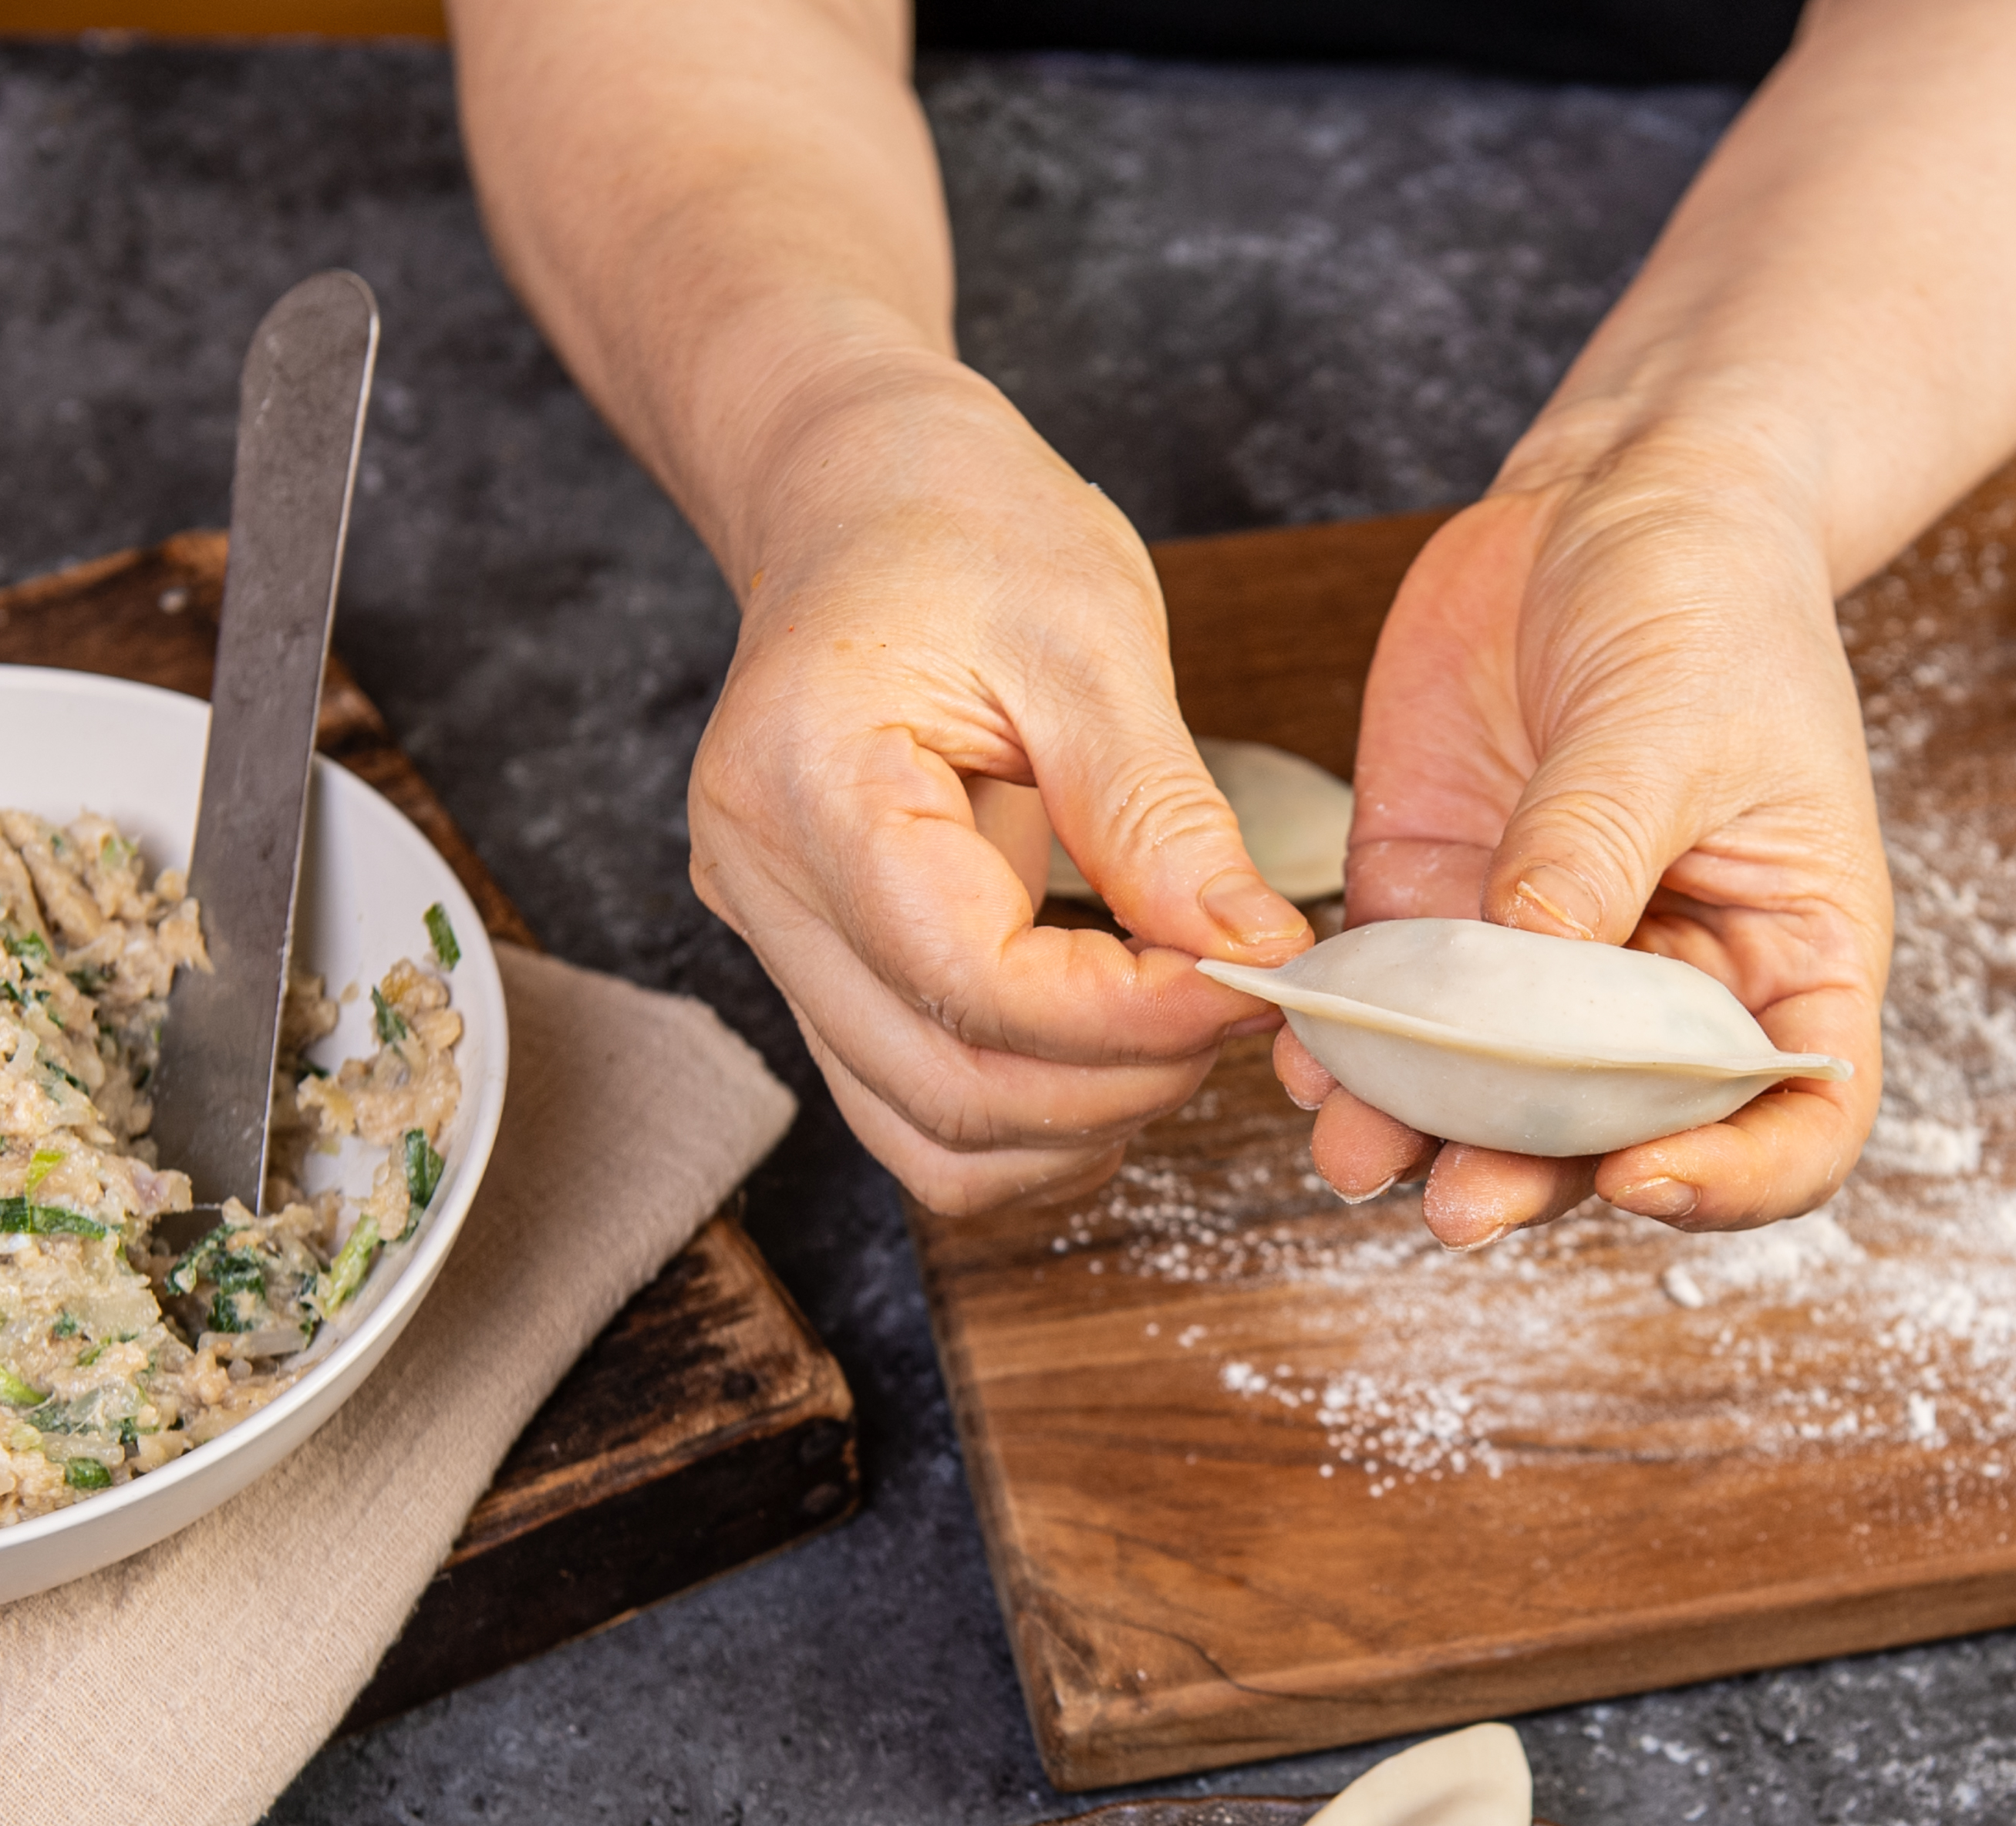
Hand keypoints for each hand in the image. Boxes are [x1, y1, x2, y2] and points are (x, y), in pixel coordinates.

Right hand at [688, 350, 1309, 1211]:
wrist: (863, 499)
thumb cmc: (963, 530)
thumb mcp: (1089, 634)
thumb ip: (1160, 813)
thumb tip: (1254, 954)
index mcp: (808, 779)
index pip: (971, 980)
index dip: (1127, 1015)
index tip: (1250, 981)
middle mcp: (761, 882)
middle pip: (943, 1089)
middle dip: (1116, 1083)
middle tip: (1234, 1008)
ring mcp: (775, 939)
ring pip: (922, 1136)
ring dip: (1073, 1126)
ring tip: (1176, 1032)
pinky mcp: (817, 970)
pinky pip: (915, 1111)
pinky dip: (1027, 1124)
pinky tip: (1109, 1062)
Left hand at [1286, 435, 1890, 1246]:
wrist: (1610, 503)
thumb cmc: (1706, 601)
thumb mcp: (1674, 716)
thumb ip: (1597, 845)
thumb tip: (1529, 967)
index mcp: (1791, 958)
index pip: (1800, 1123)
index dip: (1734, 1180)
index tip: (1641, 1174)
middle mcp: (1673, 989)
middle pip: (1623, 1137)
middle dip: (1538, 1177)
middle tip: (1458, 1200)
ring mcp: (1550, 965)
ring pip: (1495, 1101)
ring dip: (1425, 1138)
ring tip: (1354, 1149)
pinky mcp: (1443, 915)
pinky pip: (1396, 1020)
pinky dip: (1349, 1053)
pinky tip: (1305, 1057)